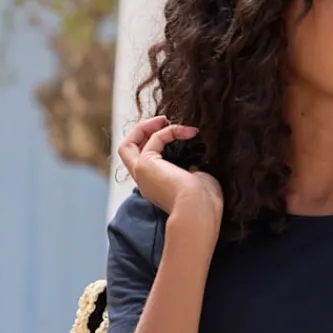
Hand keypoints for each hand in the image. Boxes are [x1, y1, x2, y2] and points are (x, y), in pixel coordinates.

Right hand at [116, 116, 222, 232]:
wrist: (199, 212)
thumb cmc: (205, 203)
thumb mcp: (198, 181)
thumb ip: (191, 167)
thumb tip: (191, 158)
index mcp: (157, 188)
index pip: (147, 162)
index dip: (157, 144)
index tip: (179, 136)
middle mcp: (145, 182)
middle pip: (128, 152)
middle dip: (142, 132)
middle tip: (163, 121)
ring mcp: (142, 174)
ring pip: (127, 146)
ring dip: (144, 127)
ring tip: (165, 120)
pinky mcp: (145, 165)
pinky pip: (153, 139)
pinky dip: (170, 130)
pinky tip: (188, 133)